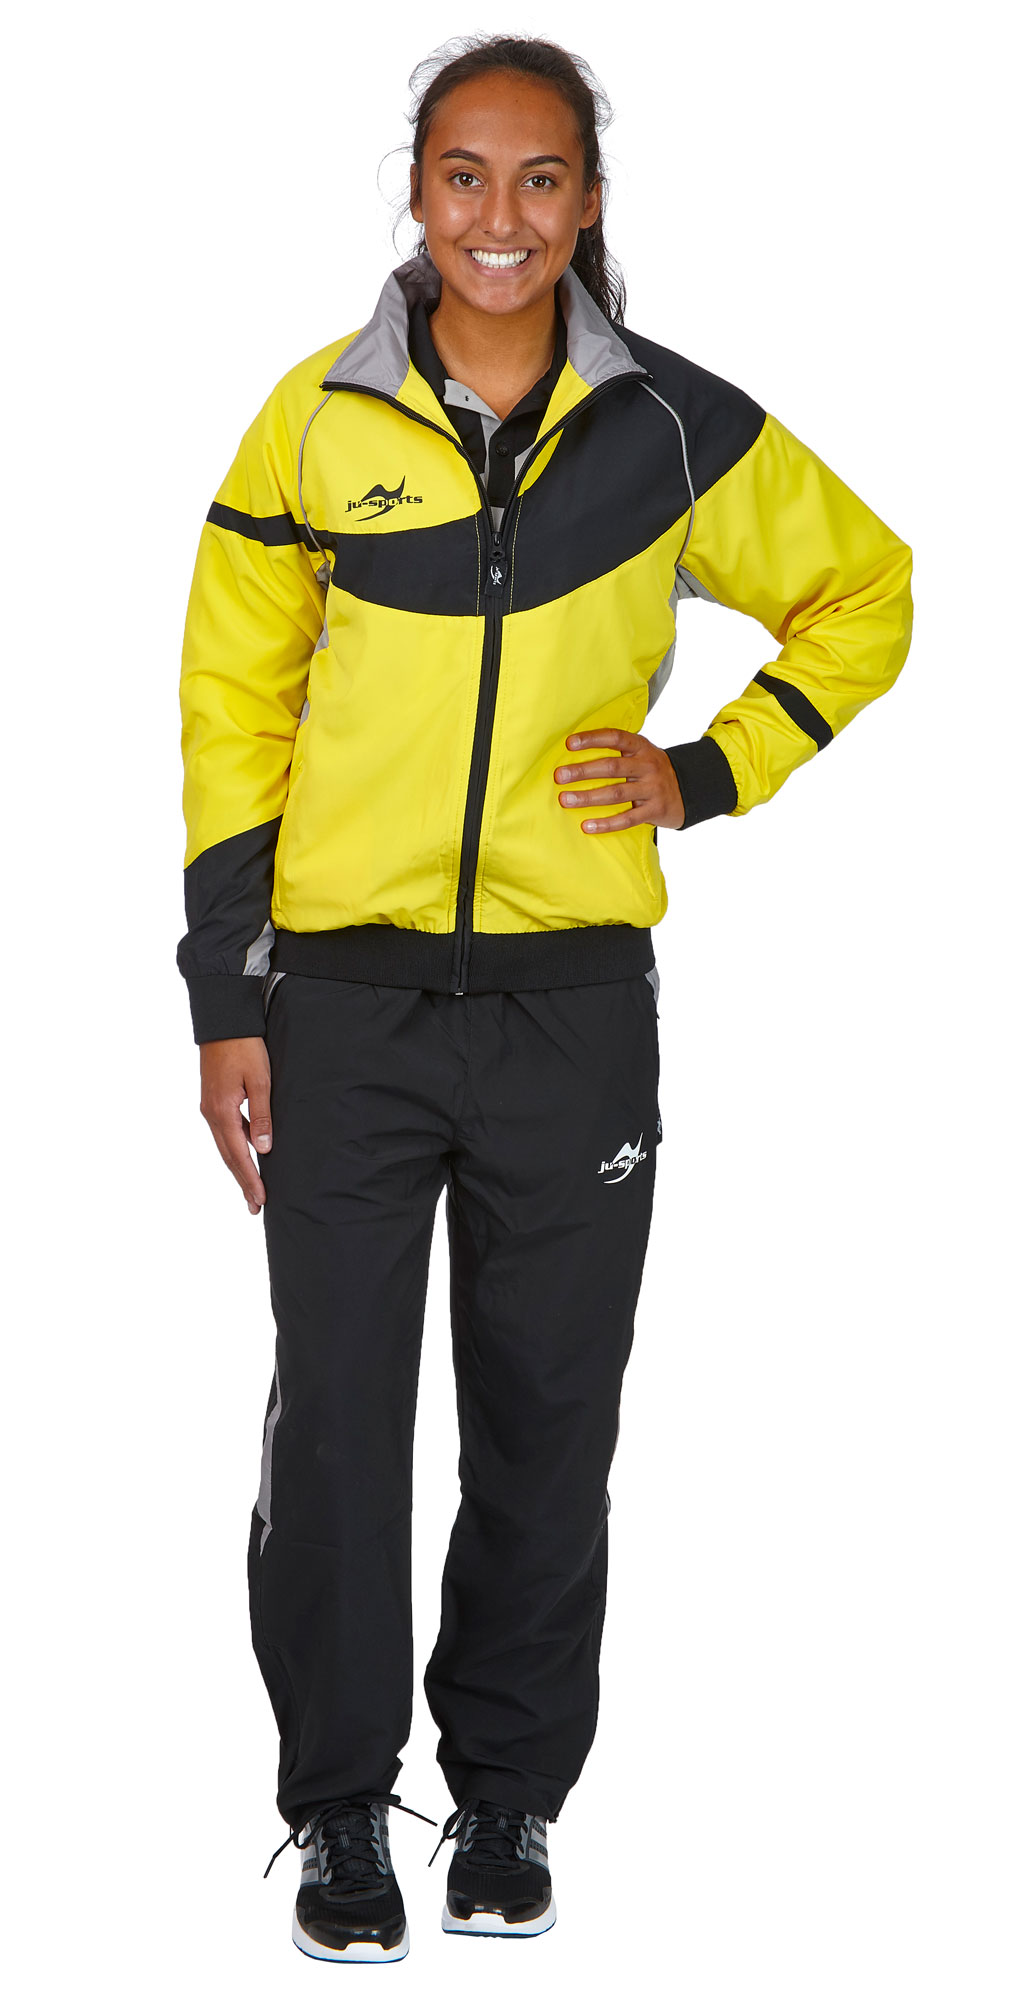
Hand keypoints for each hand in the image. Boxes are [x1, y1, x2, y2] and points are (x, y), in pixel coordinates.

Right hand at [199, 1037, 272, 1214]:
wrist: (223, 1020)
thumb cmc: (245, 1046)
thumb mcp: (260, 1080)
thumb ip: (262, 1116)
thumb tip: (263, 1150)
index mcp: (222, 1112)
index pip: (238, 1155)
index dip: (249, 1180)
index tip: (259, 1200)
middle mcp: (211, 1114)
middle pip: (228, 1156)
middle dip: (242, 1182)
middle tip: (254, 1206)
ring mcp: (209, 1107)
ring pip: (225, 1145)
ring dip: (239, 1167)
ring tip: (252, 1188)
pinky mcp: (213, 1100)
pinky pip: (225, 1131)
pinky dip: (235, 1148)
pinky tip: (248, 1153)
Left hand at [554, 729, 685, 831]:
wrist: (690, 789)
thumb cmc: (653, 770)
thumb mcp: (642, 753)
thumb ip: (618, 751)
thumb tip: (575, 749)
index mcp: (641, 748)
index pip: (615, 738)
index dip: (592, 739)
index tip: (569, 743)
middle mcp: (648, 766)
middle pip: (612, 767)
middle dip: (583, 771)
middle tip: (560, 776)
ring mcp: (652, 789)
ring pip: (616, 794)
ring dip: (588, 797)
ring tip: (566, 800)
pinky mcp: (654, 811)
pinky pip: (627, 819)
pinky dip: (606, 824)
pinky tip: (587, 826)